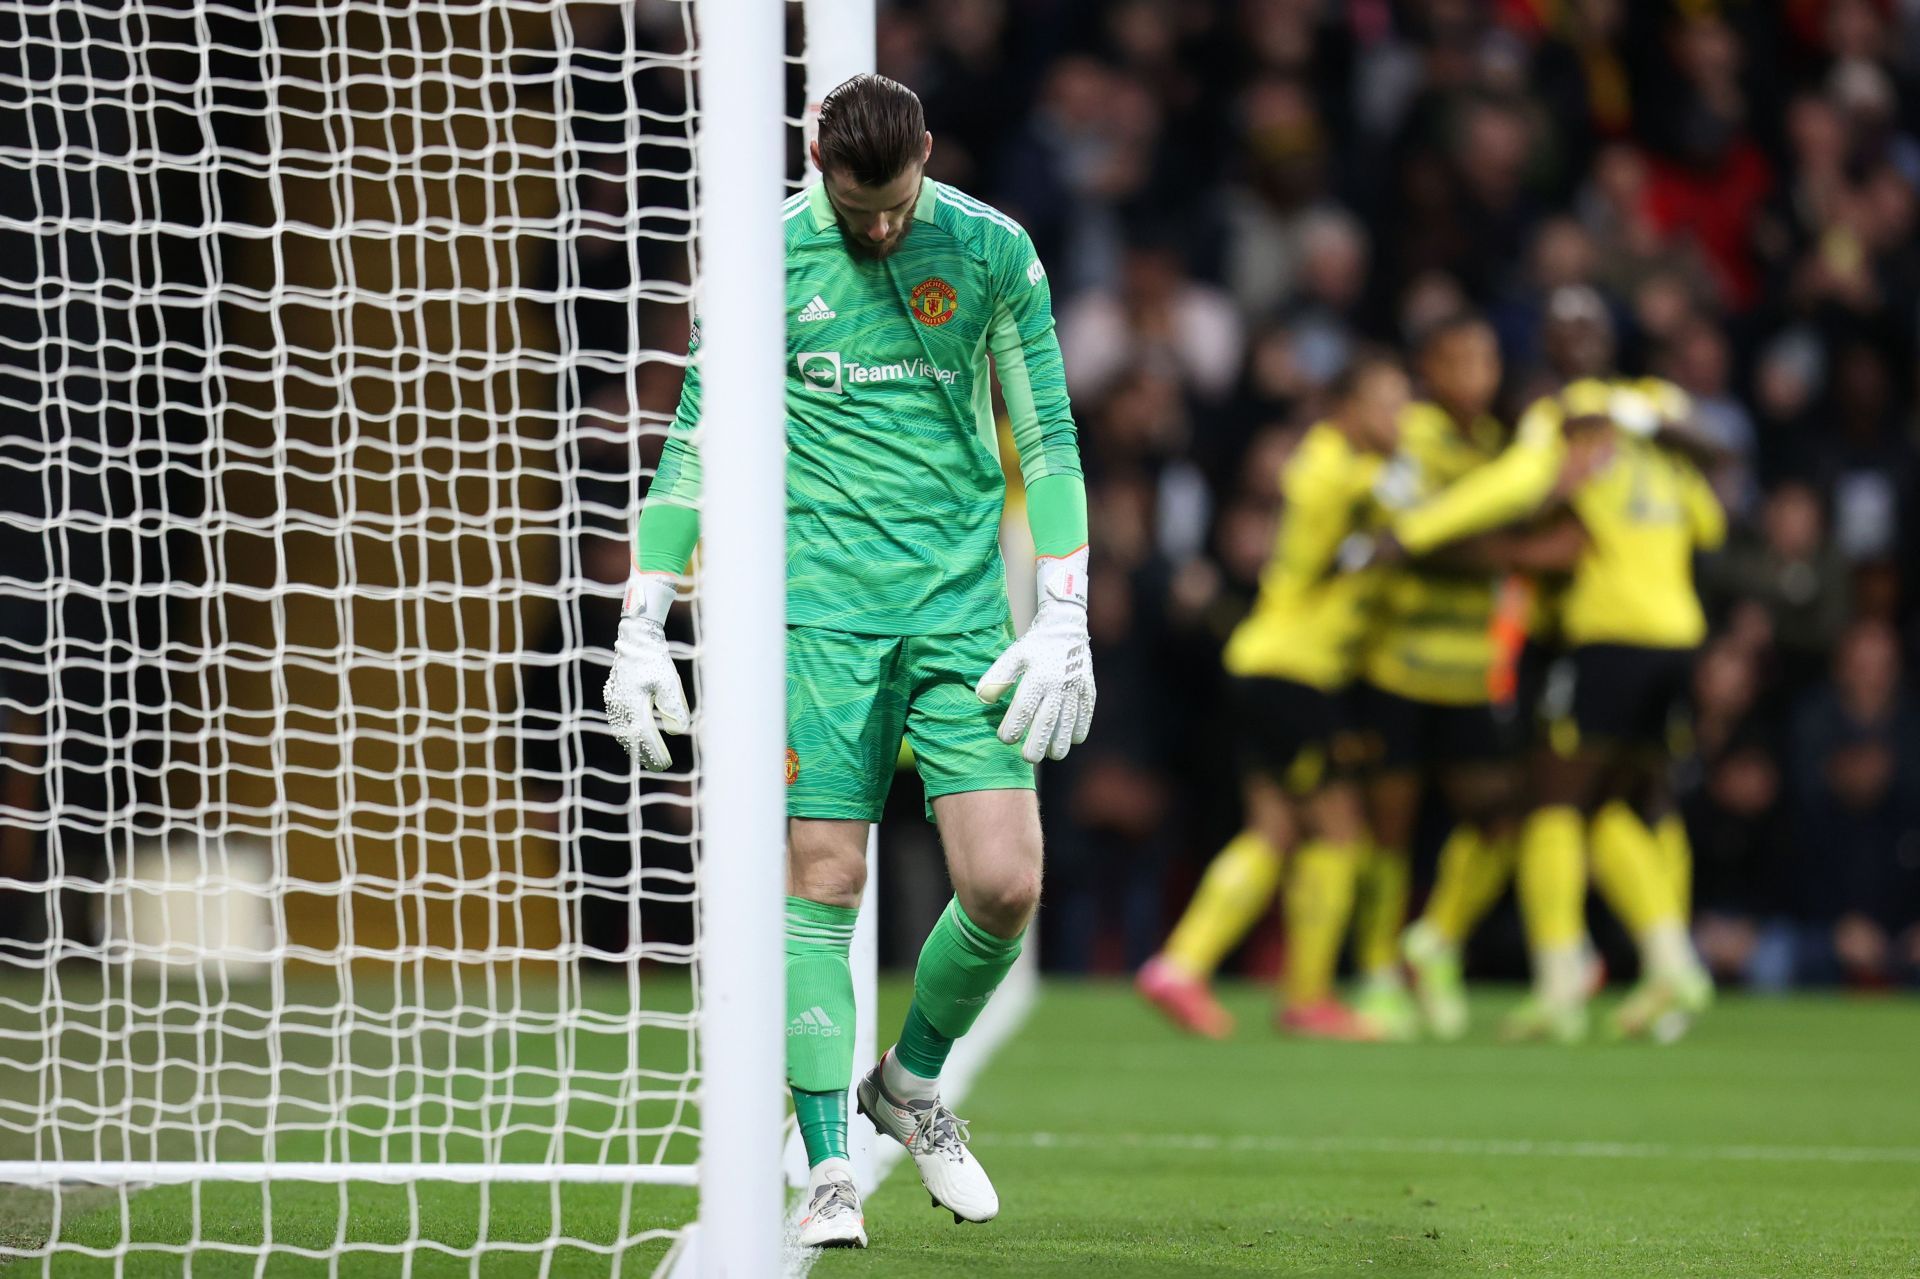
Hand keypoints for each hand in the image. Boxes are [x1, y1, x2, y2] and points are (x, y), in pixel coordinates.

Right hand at [603, 571, 689, 769]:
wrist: (636, 638)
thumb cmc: (655, 660)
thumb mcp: (669, 683)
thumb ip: (673, 707)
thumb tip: (677, 730)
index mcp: (633, 702)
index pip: (644, 735)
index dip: (654, 751)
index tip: (665, 763)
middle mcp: (620, 703)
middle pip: (631, 737)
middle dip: (644, 753)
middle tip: (658, 767)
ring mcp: (613, 699)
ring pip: (621, 729)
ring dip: (633, 745)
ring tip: (646, 756)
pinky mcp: (612, 693)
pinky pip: (617, 719)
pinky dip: (625, 732)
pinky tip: (633, 737)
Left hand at [977, 548, 1095, 763]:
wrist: (1067, 627)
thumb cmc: (1035, 645)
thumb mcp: (1013, 655)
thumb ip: (997, 677)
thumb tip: (982, 699)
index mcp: (1038, 675)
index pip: (1024, 708)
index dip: (1014, 727)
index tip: (1005, 738)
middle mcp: (1058, 684)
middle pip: (1047, 722)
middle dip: (1037, 744)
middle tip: (1027, 759)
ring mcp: (1076, 689)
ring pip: (1069, 724)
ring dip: (1060, 743)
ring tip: (1050, 755)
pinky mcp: (1088, 691)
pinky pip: (1085, 717)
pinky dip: (1078, 731)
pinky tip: (1069, 740)